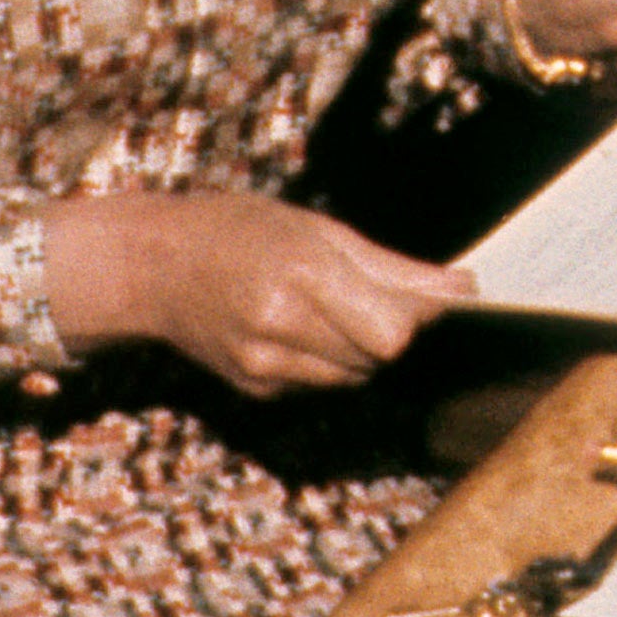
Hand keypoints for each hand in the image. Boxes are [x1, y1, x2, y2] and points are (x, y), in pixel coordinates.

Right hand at [45, 190, 467, 396]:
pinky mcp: (256, 389)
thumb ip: (393, 268)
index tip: (428, 298)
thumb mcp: (316, 227)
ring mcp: (264, 366)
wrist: (152, 266)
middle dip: (391, 331)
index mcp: (299, 274)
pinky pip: (322, 385)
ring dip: (361, 349)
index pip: (392, 331)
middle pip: (379, 357)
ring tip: (328, 306)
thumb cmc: (237, 230)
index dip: (419, 320)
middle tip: (370, 294)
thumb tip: (464, 289)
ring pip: (356, 376)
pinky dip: (327, 361)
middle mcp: (280, 326)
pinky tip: (298, 327)